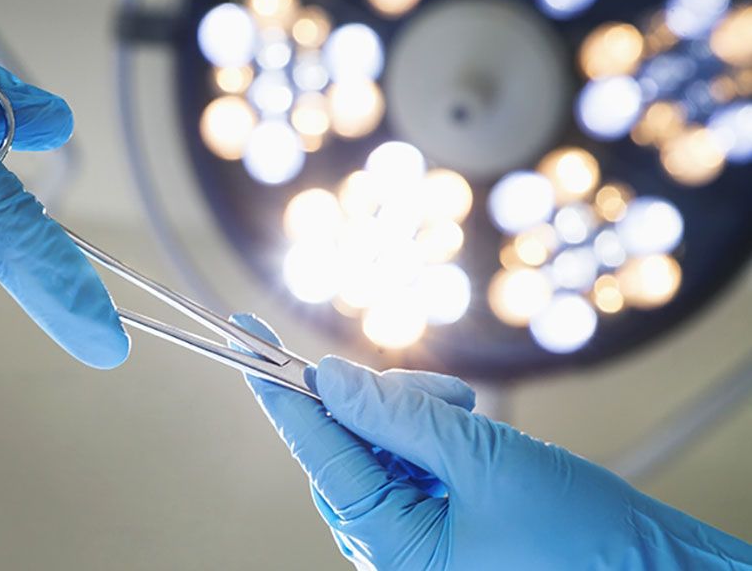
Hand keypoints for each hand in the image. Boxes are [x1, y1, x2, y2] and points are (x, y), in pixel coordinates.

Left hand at [229, 313, 751, 569]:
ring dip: (419, 414)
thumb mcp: (483, 461)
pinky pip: (404, 453)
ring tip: (473, 420)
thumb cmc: (575, 535)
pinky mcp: (428, 514)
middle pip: (346, 439)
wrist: (645, 567)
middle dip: (387, 404)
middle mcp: (386, 540)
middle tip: (447, 400)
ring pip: (376, 439)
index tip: (245, 340)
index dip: (279, 391)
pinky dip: (431, 429)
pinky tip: (471, 429)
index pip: (317, 451)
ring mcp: (406, 529)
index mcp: (388, 542)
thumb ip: (399, 417)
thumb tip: (330, 377)